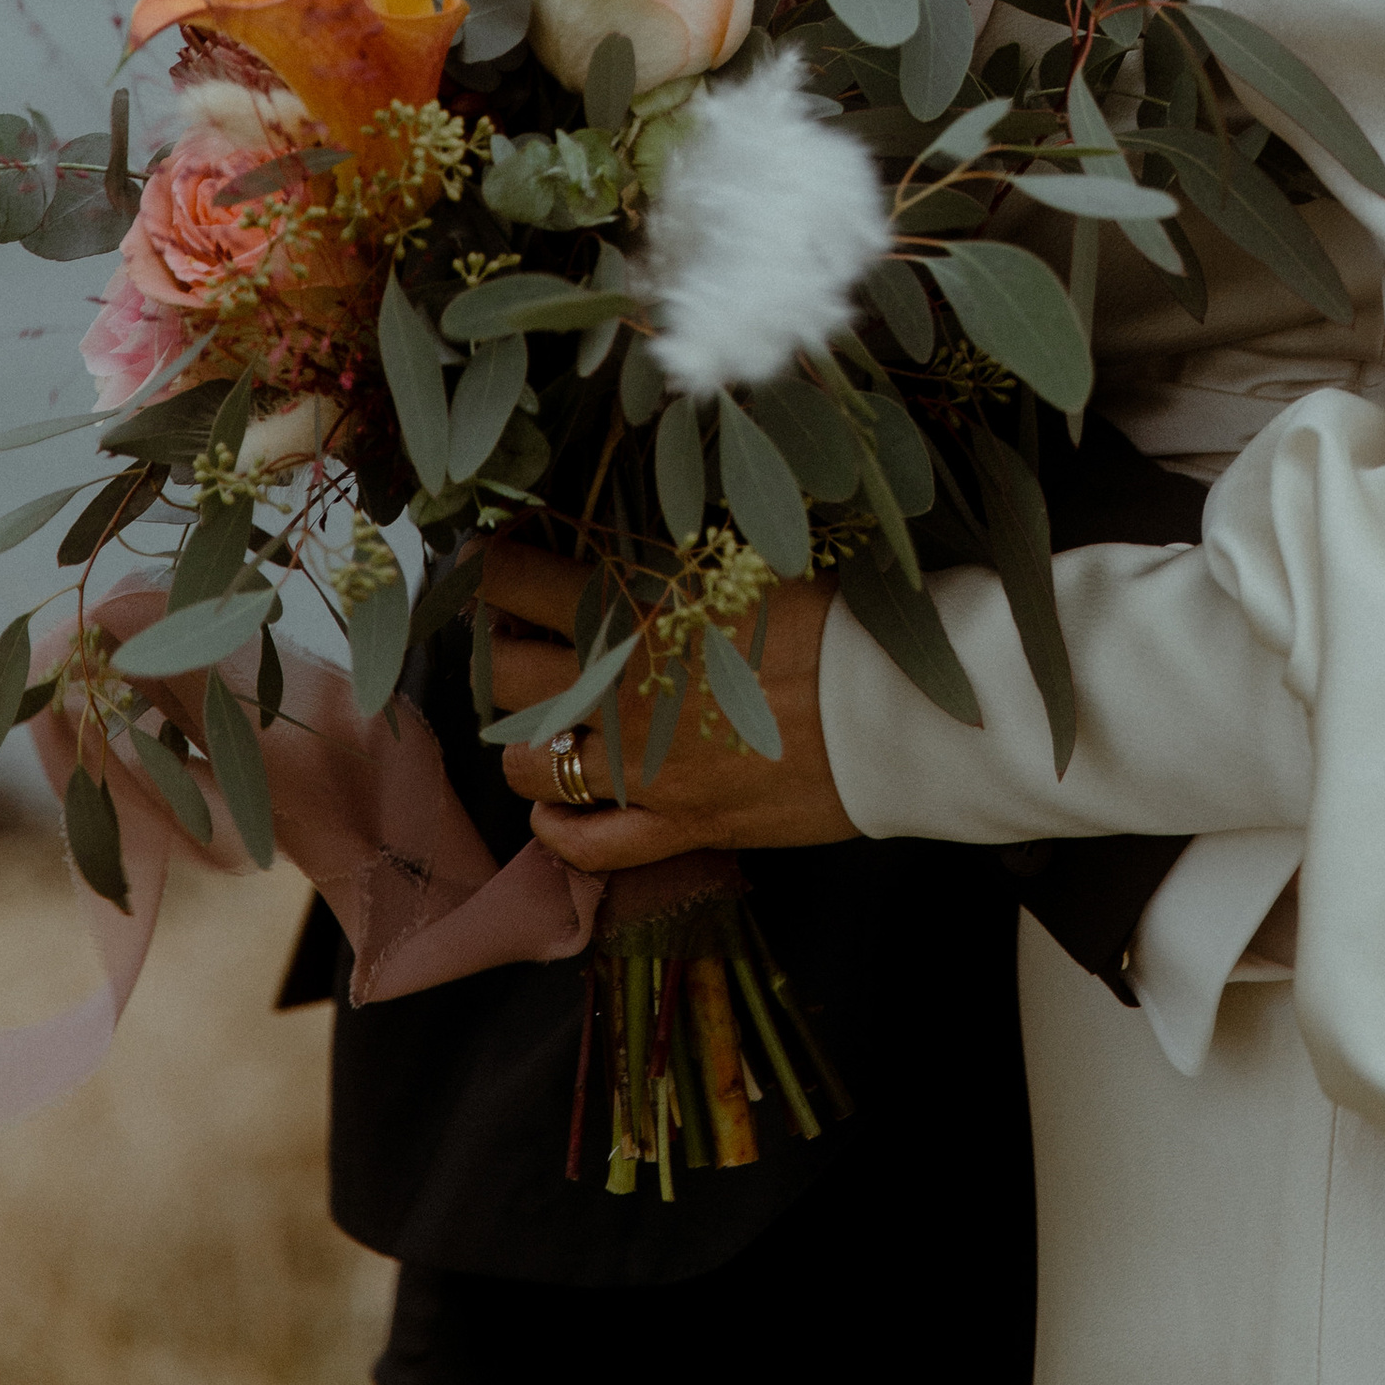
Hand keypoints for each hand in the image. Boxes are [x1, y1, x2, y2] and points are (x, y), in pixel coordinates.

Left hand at [480, 541, 857, 865]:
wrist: (895, 707)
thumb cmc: (834, 620)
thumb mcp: (743, 564)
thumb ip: (668, 561)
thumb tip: (620, 540)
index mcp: (639, 612)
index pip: (518, 583)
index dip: (490, 571)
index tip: (489, 565)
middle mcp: (623, 691)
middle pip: (502, 677)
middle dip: (494, 654)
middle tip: (513, 640)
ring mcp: (645, 767)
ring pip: (527, 762)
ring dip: (523, 737)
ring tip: (545, 717)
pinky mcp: (678, 824)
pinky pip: (582, 844)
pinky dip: (556, 825)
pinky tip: (556, 802)